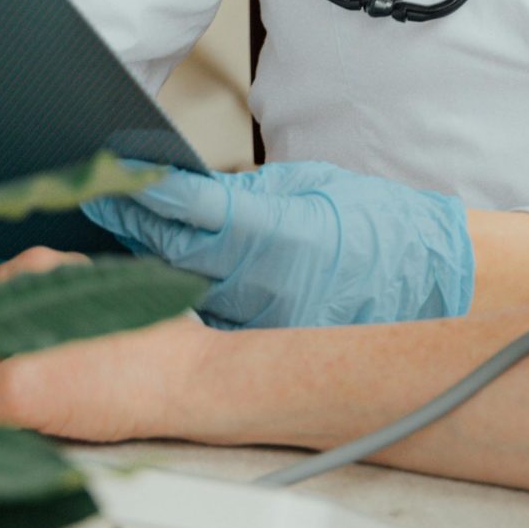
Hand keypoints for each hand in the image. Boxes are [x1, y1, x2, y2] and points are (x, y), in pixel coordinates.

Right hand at [0, 248, 211, 440]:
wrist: (197, 390)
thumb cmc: (128, 380)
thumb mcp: (26, 395)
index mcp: (23, 277)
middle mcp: (42, 282)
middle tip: (4, 413)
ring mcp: (65, 306)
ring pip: (3, 353)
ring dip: (5, 390)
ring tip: (38, 411)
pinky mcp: (85, 331)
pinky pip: (35, 360)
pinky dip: (33, 389)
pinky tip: (57, 407)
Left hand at [86, 160, 473, 329]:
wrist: (432, 283)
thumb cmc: (379, 229)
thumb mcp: (311, 187)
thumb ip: (245, 193)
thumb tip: (180, 189)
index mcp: (285, 238)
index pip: (199, 213)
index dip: (150, 195)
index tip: (113, 176)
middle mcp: (269, 288)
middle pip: (178, 259)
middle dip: (133, 230)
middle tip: (97, 203)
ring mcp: (265, 327)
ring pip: (184, 296)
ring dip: (142, 269)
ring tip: (110, 240)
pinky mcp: (265, 351)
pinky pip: (207, 322)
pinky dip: (174, 299)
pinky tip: (146, 282)